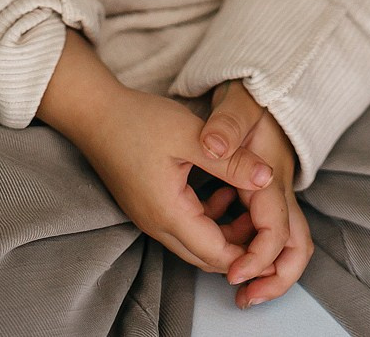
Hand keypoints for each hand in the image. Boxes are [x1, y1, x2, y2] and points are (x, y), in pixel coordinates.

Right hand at [72, 84, 276, 275]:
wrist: (94, 112)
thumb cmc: (138, 120)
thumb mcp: (191, 136)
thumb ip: (231, 161)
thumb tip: (268, 179)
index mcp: (168, 214)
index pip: (217, 255)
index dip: (250, 254)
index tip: (275, 240)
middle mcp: (157, 225)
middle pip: (207, 256)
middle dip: (241, 247)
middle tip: (269, 222)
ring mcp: (150, 218)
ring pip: (196, 243)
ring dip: (225, 231)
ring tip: (249, 200)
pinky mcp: (148, 206)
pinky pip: (184, 227)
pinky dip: (208, 218)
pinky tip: (222, 188)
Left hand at [199, 80, 313, 308]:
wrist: (261, 78)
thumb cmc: (249, 92)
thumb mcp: (236, 104)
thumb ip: (226, 128)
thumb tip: (215, 147)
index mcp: (272, 175)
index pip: (277, 230)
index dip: (258, 258)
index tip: (233, 275)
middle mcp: (279, 186)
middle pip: (295, 245)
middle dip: (275, 277)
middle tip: (246, 297)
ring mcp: (274, 187)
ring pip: (280, 238)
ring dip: (259, 262)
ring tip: (231, 278)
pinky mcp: (263, 185)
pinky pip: (261, 223)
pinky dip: (244, 237)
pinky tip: (215, 225)